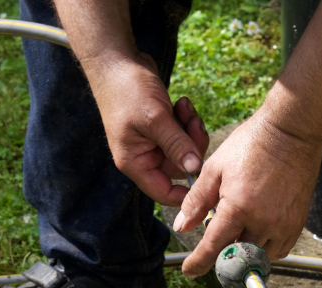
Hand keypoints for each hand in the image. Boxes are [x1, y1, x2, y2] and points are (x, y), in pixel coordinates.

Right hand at [89, 54, 208, 205]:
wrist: (116, 59)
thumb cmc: (127, 89)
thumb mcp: (155, 118)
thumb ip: (176, 145)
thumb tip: (195, 169)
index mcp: (135, 162)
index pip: (163, 193)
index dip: (185, 194)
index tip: (205, 181)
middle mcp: (144, 156)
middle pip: (180, 168)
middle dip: (192, 147)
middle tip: (194, 123)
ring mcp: (153, 142)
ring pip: (185, 150)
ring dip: (191, 130)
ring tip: (185, 107)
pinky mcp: (162, 128)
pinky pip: (183, 134)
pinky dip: (187, 120)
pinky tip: (182, 103)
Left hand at [173, 112, 321, 276]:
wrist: (291, 132)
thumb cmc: (251, 145)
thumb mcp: (214, 168)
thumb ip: (196, 201)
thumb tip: (182, 226)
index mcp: (238, 207)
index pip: (213, 247)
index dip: (198, 263)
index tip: (189, 271)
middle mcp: (263, 221)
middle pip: (238, 257)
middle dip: (224, 256)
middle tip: (216, 246)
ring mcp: (283, 224)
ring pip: (260, 257)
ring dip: (246, 253)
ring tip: (238, 234)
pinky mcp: (297, 223)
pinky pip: (280, 250)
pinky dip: (265, 249)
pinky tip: (257, 234)